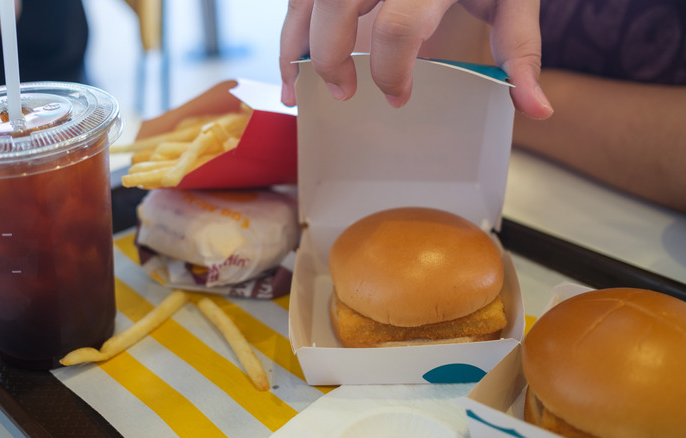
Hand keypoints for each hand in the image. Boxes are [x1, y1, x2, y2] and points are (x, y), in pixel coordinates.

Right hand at [279, 0, 552, 119]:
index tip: (398, 96)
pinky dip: (292, 25)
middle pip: (337, 6)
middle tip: (342, 93)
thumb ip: (520, 49)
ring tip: (296, 87)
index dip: (391, 70)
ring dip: (295, 44)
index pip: (398, 26)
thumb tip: (538, 108)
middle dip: (329, 58)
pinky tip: (295, 56)